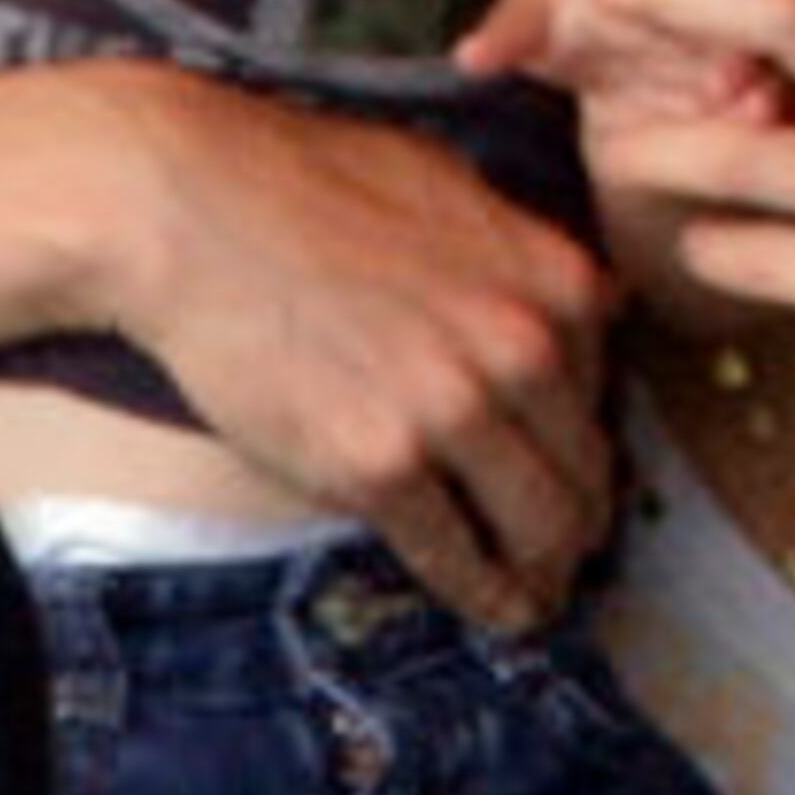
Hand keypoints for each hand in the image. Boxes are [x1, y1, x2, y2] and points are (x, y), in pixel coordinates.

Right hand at [102, 69, 619, 626]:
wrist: (189, 208)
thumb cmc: (304, 180)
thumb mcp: (448, 184)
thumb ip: (522, 250)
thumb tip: (591, 300)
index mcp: (552, 279)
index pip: (605, 390)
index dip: (585, 438)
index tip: (571, 471)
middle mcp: (522, 349)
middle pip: (587, 471)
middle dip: (583, 521)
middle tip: (571, 551)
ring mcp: (452, 414)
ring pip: (540, 528)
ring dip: (549, 573)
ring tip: (542, 596)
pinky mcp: (377, 470)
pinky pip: (457, 557)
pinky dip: (487, 596)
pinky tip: (499, 613)